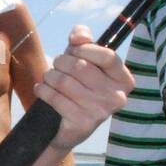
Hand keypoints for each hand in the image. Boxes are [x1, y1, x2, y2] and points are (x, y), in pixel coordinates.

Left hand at [37, 25, 134, 151]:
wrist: (67, 129)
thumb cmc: (80, 87)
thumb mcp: (85, 60)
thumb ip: (84, 41)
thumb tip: (78, 36)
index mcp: (124, 80)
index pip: (107, 56)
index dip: (85, 48)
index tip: (73, 49)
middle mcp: (116, 97)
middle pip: (81, 67)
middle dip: (62, 62)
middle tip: (56, 65)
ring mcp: (100, 112)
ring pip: (64, 81)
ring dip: (50, 75)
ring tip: (48, 77)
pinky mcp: (81, 124)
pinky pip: (55, 97)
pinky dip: (42, 89)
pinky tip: (41, 89)